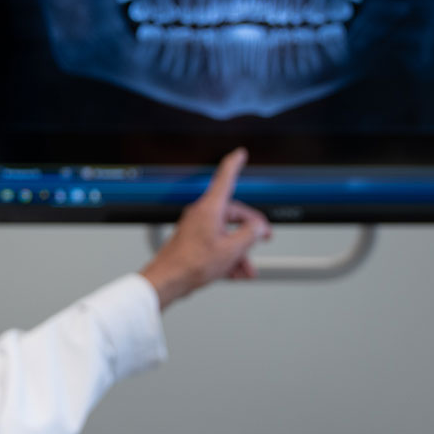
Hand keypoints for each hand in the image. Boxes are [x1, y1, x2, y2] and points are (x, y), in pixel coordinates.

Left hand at [139, 148, 271, 310]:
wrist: (168, 280)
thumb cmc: (191, 264)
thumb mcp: (231, 250)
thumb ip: (249, 235)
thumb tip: (257, 227)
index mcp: (210, 209)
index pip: (224, 179)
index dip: (234, 164)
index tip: (239, 154)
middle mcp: (202, 215)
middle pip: (233, 214)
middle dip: (250, 230)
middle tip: (264, 238)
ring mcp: (196, 228)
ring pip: (226, 233)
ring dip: (240, 251)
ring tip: (247, 269)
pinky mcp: (193, 242)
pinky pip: (216, 244)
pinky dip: (228, 256)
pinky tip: (235, 272)